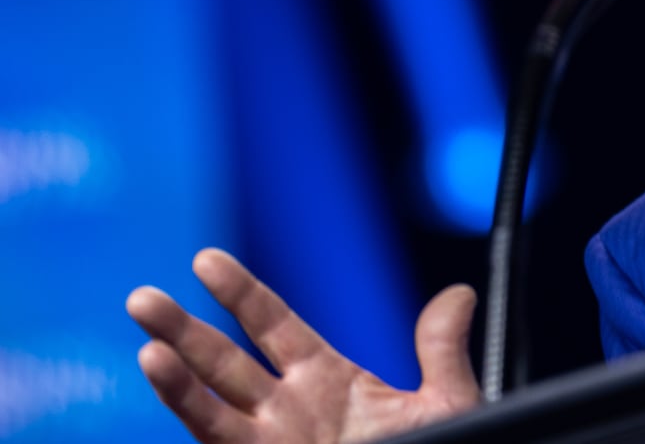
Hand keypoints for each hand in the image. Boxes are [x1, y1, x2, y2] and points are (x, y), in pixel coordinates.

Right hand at [127, 248, 480, 442]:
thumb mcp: (446, 403)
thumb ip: (439, 349)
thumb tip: (461, 293)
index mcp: (325, 381)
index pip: (272, 324)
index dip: (239, 293)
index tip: (205, 260)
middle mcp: (287, 411)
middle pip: (223, 361)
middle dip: (182, 329)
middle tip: (142, 297)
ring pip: (208, 408)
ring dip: (174, 379)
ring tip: (147, 347)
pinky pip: (217, 443)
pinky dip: (190, 413)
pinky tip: (168, 387)